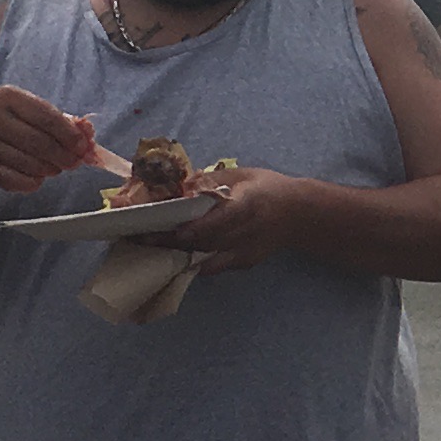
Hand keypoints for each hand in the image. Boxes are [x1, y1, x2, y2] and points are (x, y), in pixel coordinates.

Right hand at [0, 83, 99, 193]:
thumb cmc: (3, 121)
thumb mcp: (23, 109)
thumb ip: (55, 118)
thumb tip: (87, 133)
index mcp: (6, 97)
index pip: (46, 116)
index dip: (69, 134)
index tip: (83, 146)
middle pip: (39, 143)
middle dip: (63, 155)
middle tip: (75, 162)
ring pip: (29, 164)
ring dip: (49, 169)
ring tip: (55, 168)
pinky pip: (16, 180)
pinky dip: (32, 182)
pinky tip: (38, 177)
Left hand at [154, 167, 311, 272]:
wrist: (299, 214)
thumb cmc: (269, 188)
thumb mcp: (242, 175)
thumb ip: (212, 179)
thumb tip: (179, 183)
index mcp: (248, 204)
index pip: (221, 220)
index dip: (198, 228)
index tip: (174, 231)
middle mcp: (246, 231)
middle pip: (206, 241)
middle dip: (173, 241)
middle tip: (142, 238)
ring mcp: (245, 251)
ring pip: (206, 256)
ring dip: (177, 252)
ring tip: (150, 247)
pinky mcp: (243, 262)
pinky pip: (212, 265)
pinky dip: (192, 261)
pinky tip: (172, 255)